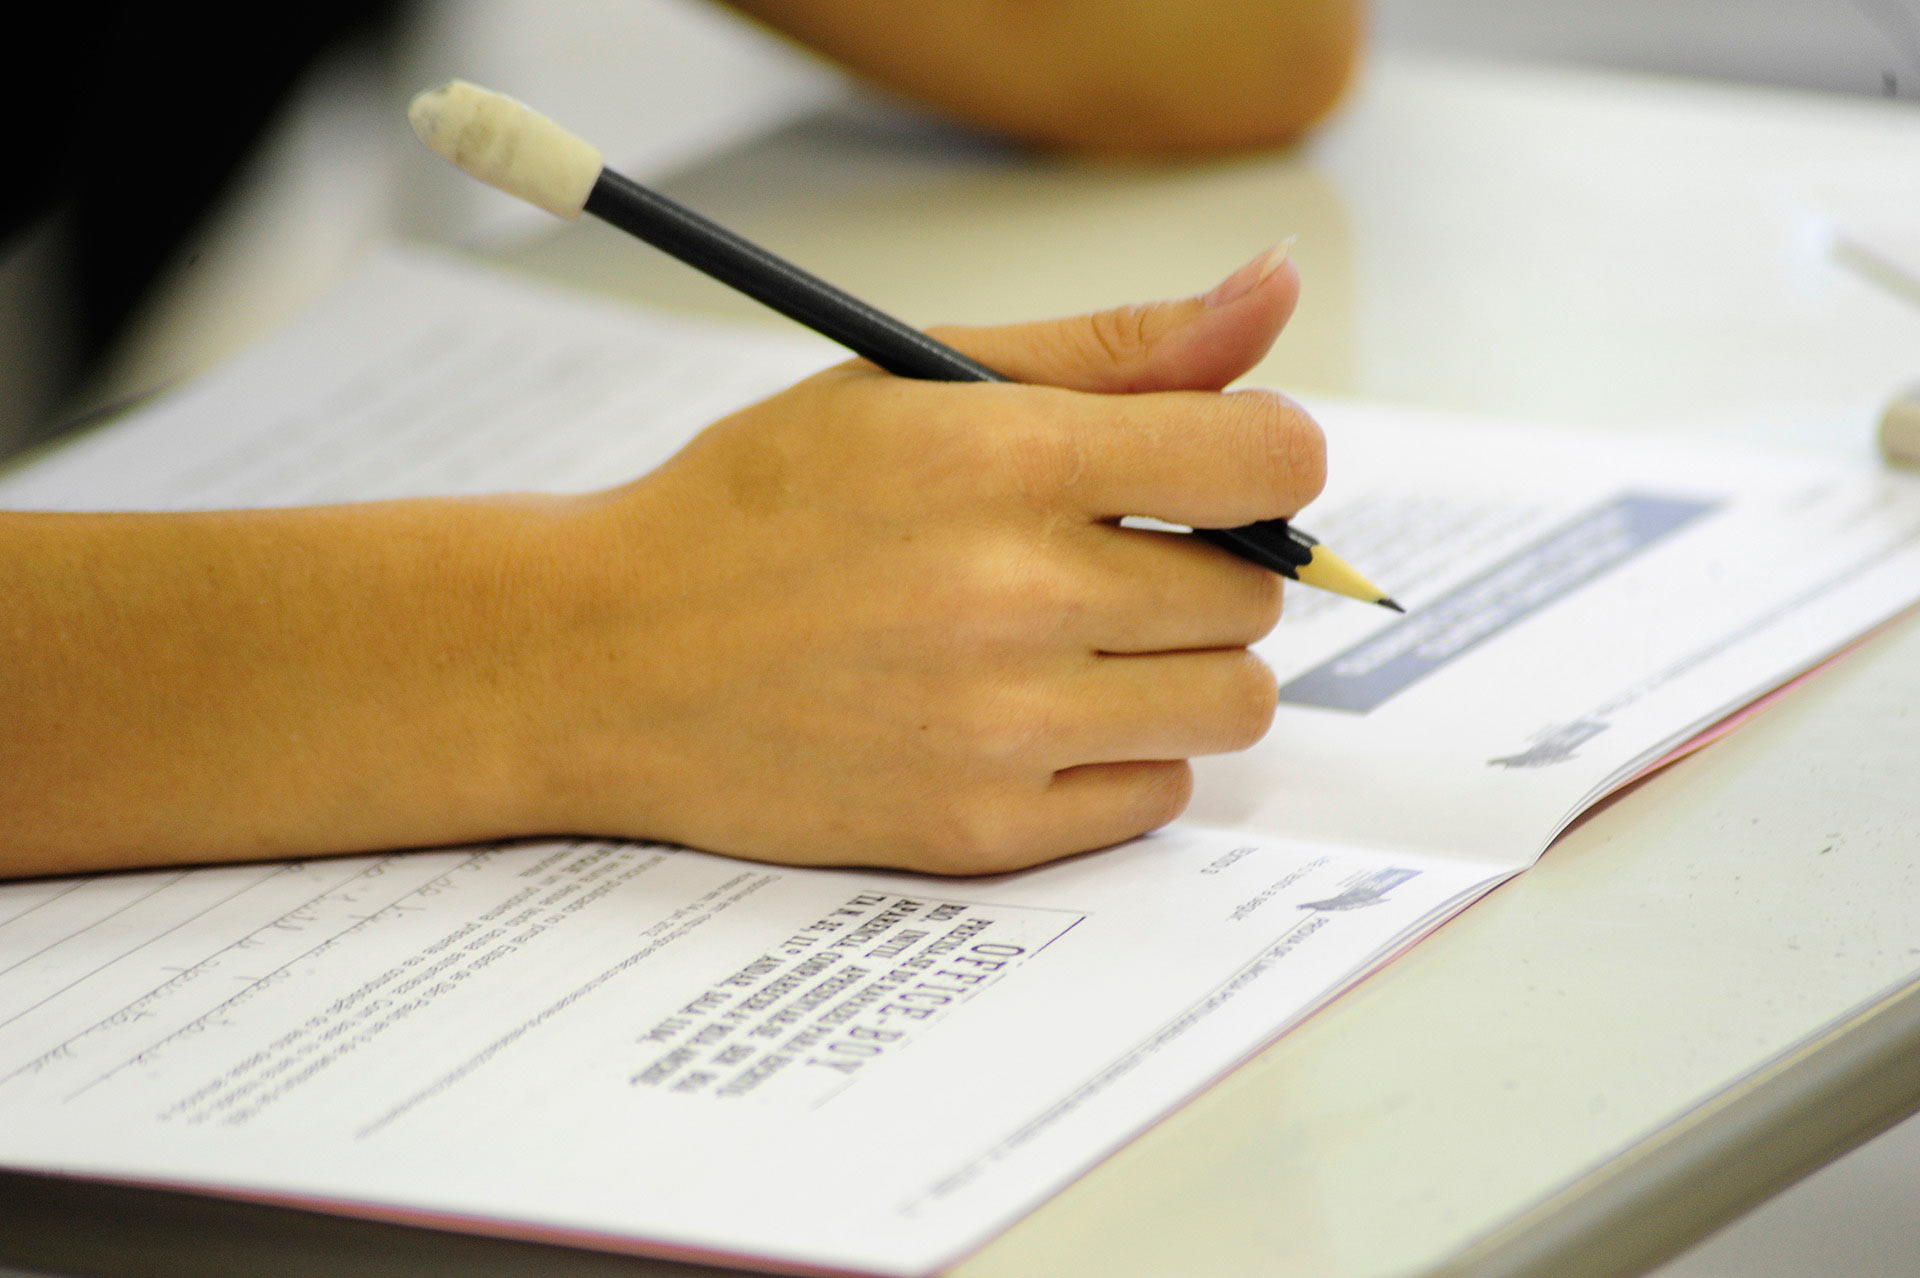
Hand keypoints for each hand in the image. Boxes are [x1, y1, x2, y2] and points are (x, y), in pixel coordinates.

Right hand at [527, 246, 1324, 872]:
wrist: (611, 660)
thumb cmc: (759, 508)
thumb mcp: (914, 384)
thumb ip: (1113, 347)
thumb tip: (1276, 289)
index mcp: (1003, 461)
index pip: (1265, 462)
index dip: (1264, 459)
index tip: (1219, 471)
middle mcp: (1013, 600)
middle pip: (1251, 594)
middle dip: (1203, 566)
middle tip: (1103, 561)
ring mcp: (999, 729)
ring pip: (1231, 704)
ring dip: (1183, 669)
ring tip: (1085, 644)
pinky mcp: (981, 832)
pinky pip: (1158, 797)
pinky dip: (1124, 757)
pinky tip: (1038, 718)